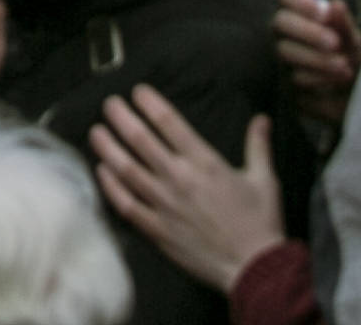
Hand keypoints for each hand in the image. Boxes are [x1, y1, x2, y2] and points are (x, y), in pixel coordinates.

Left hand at [92, 93, 284, 293]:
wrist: (254, 269)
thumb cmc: (260, 223)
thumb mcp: (264, 179)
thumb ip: (258, 145)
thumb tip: (262, 118)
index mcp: (204, 162)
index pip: (169, 122)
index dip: (149, 102)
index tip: (138, 91)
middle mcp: (179, 178)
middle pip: (140, 139)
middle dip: (121, 117)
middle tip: (109, 104)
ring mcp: (165, 205)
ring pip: (126, 169)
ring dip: (108, 147)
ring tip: (96, 131)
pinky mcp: (157, 229)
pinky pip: (126, 204)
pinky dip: (110, 186)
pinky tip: (101, 171)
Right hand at [271, 0, 360, 118]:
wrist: (353, 99)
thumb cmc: (352, 59)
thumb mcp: (354, 42)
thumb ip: (344, 24)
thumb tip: (335, 3)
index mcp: (301, 11)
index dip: (299, 1)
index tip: (323, 14)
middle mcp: (285, 30)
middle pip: (281, 21)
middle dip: (308, 32)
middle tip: (335, 43)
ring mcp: (281, 56)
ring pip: (286, 51)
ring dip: (318, 59)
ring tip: (344, 67)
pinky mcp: (282, 81)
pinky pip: (294, 76)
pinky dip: (318, 78)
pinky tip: (335, 81)